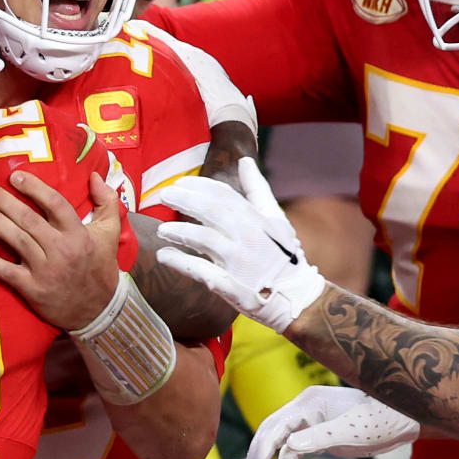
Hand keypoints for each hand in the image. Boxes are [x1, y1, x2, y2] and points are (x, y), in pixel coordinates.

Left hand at [0, 171, 120, 330]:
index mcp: (78, 233)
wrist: (99, 310)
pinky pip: (7, 272)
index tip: (15, 176)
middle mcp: (62, 250)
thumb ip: (107, 201)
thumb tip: (95, 176)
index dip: (34, 188)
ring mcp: (46, 270)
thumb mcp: (110, 232)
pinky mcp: (33, 289)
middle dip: (4, 202)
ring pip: (17, 241)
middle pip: (29, 220)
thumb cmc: (100, 267)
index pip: (55, 204)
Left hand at [156, 158, 327, 332]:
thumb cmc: (284, 256)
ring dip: (179, 231)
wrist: (296, 297)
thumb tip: (245, 160)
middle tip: (164, 195)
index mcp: (257, 219)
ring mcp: (239, 262)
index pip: (224, 195)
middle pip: (211, 212)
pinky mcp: (229, 285)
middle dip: (185, 200)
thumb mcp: (276, 219)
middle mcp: (248, 237)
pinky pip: (200, 271)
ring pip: (204, 240)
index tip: (180, 183)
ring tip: (162, 229)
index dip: (199, 186)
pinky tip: (164, 255)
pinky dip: (180, 262)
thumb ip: (258, 189)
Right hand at [245, 386, 418, 458]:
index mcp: (310, 402)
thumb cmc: (380, 422)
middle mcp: (306, 407)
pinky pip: (294, 445)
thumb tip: (289, 446)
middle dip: (258, 452)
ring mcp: (312, 419)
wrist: (404, 419)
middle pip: (272, 429)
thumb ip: (321, 437)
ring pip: (280, 438)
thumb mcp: (351, 432)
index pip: (277, 425)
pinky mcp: (319, 431)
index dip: (263, 448)